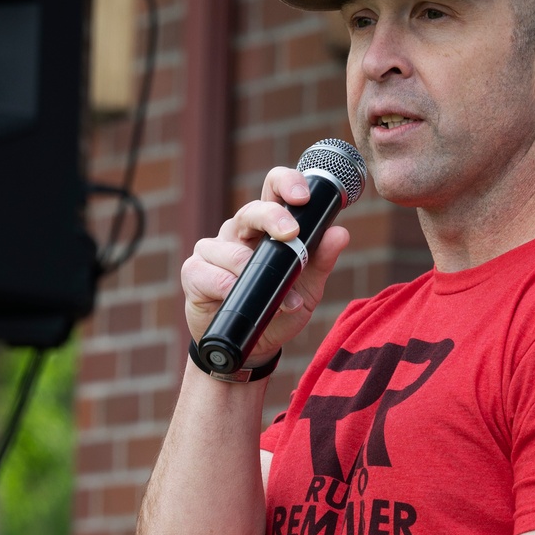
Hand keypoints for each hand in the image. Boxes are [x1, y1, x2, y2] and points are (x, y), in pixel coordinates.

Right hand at [182, 167, 349, 363]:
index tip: (303, 197)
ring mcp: (212, 251)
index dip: (286, 184)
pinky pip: (211, 275)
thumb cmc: (277, 312)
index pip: (273, 191)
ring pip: (231, 250)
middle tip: (291, 234)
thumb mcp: (308, 289)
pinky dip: (229, 287)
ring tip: (279, 300)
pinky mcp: (194, 273)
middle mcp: (238, 233)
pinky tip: (240, 298)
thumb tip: (340, 233)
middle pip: (251, 211)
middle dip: (272, 218)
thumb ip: (322, 261)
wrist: (251, 349)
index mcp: (266, 228)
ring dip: (256, 273)